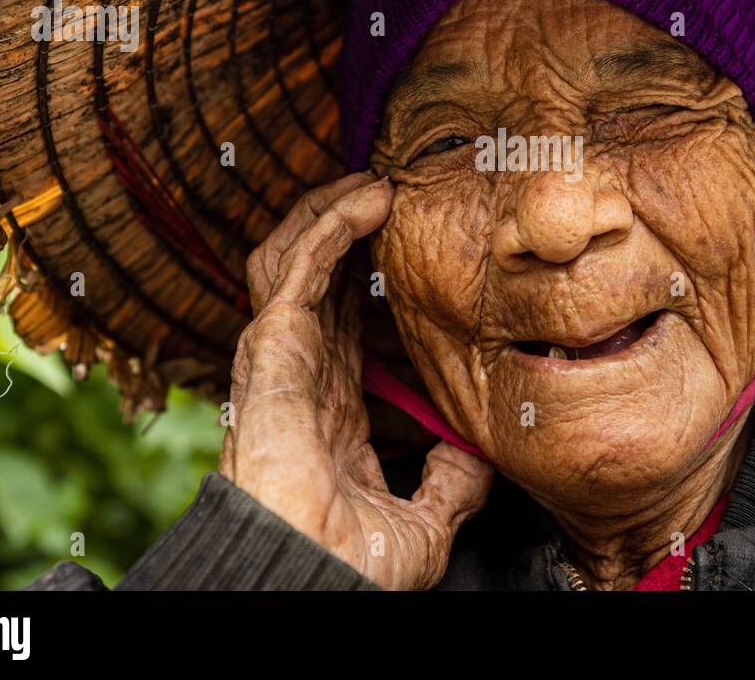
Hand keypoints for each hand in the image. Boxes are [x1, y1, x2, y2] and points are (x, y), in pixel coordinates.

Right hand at [219, 173, 493, 588]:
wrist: (316, 573)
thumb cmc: (350, 561)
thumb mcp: (423, 520)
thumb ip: (451, 485)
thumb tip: (481, 459)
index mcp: (328, 408)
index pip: (347, 325)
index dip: (374, 285)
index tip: (415, 256)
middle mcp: (300, 372)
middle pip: (319, 279)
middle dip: (351, 233)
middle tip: (395, 199)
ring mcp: (281, 354)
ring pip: (295, 257)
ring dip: (333, 213)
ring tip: (376, 182)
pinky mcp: (274, 342)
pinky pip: (299, 265)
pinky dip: (331, 224)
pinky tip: (370, 198)